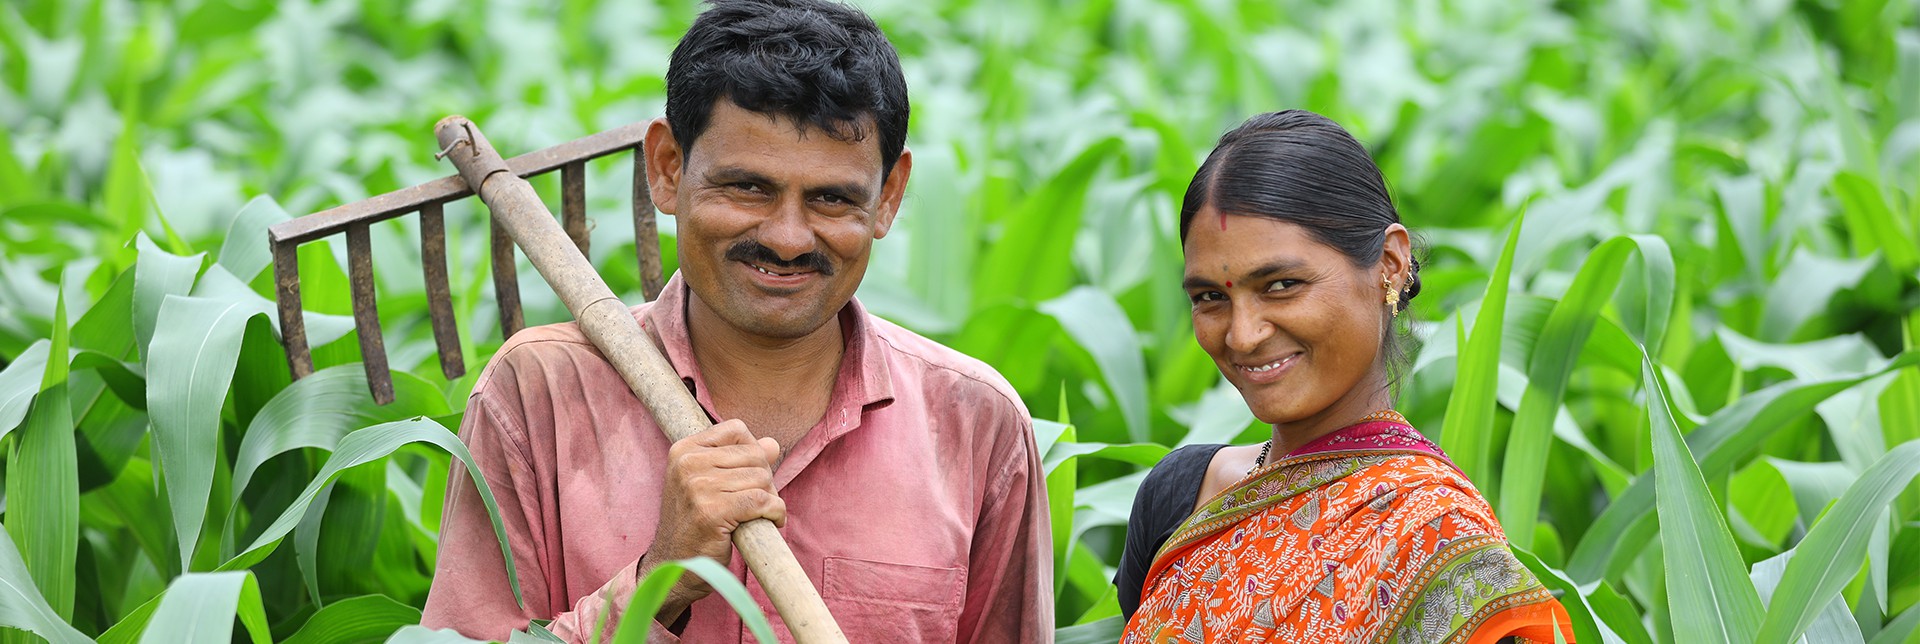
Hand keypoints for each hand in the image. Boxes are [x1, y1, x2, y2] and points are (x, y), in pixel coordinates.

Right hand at [643, 420, 783, 623]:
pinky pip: (761, 501)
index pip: (736, 430)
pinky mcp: (712, 511)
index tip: (749, 476)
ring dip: (770, 499)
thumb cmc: (695, 524)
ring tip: (757, 514)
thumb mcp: (710, 484)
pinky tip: (771, 522)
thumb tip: (772, 444)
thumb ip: (740, 460)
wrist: (675, 566)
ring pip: (761, 478)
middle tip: (756, 502)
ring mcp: (697, 487)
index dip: (753, 451)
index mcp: (684, 450)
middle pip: (754, 455)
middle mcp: (687, 463)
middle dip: (765, 479)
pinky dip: (775, 512)